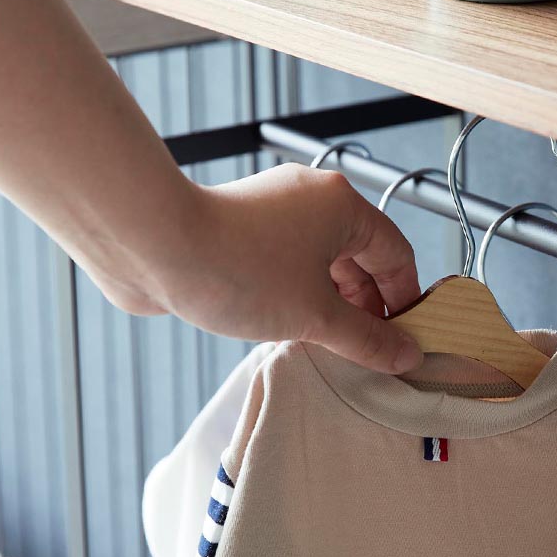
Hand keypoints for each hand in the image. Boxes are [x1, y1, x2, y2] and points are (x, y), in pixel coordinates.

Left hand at [94, 164, 424, 373]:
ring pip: (320, 262)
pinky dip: (297, 294)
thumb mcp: (314, 315)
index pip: (395, 254)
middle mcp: (312, 200)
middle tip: (369, 352)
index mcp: (342, 206)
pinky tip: (291, 328)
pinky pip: (286, 263)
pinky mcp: (242, 227)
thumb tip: (404, 356)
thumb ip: (366, 339)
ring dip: (330, 304)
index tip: (406, 341)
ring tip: (331, 347)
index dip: (406, 301)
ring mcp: (274, 211)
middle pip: (359, 258)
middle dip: (366, 307)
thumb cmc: (237, 268)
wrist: (151, 244)